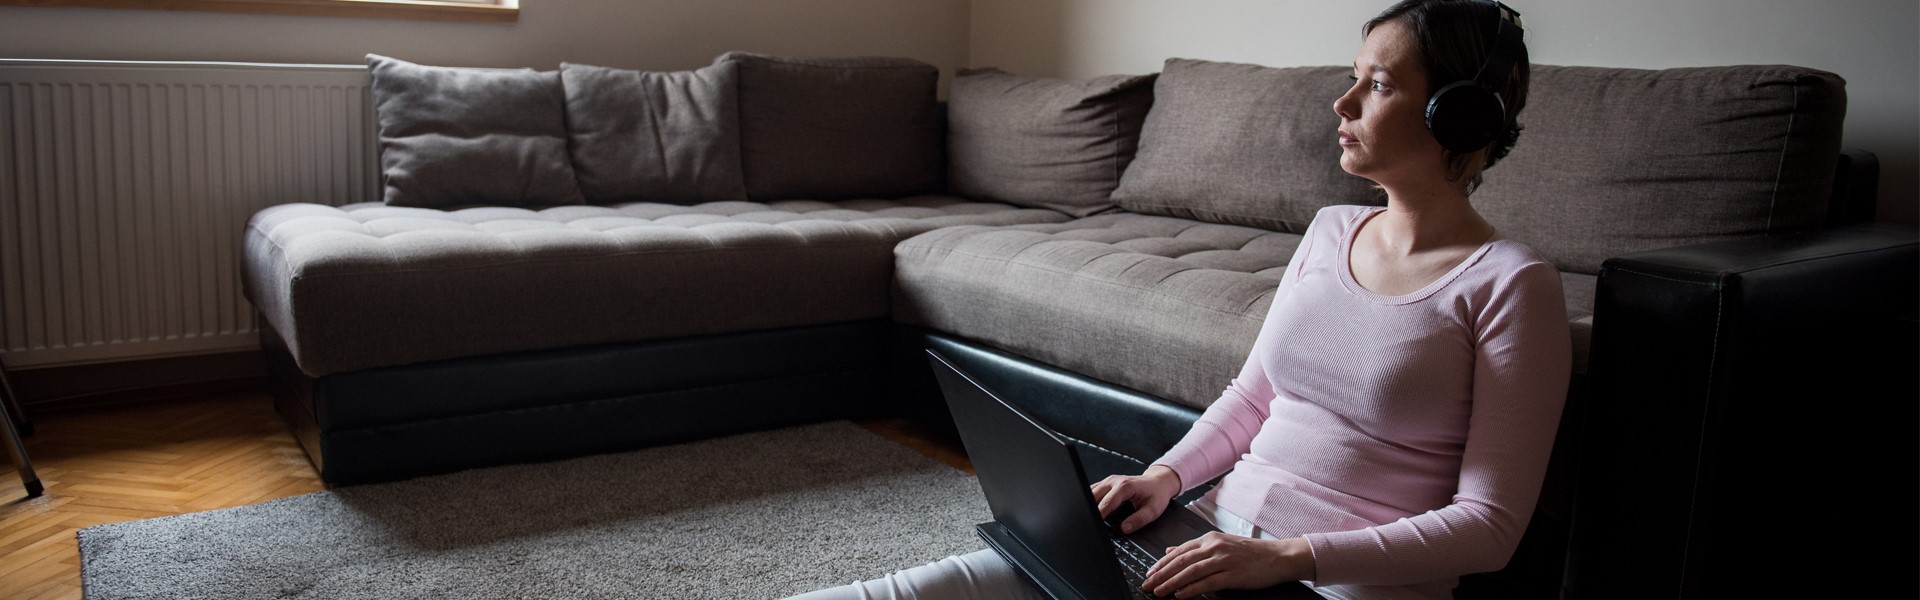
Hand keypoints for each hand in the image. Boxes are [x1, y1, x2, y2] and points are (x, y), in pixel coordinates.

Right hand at [1089, 465, 1182, 533]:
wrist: (1159, 481)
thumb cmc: (1156, 494)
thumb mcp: (1153, 510)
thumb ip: (1139, 520)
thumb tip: (1125, 528)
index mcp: (1125, 486)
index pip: (1107, 502)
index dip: (1099, 514)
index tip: (1093, 525)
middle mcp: (1114, 481)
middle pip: (1093, 496)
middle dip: (1089, 510)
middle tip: (1088, 524)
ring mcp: (1108, 481)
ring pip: (1090, 492)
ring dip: (1088, 504)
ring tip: (1087, 518)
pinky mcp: (1106, 483)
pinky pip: (1092, 491)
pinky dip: (1089, 500)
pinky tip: (1090, 510)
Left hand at [1141, 533, 1313, 598]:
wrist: (1278, 557)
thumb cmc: (1251, 553)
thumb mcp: (1220, 544)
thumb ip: (1195, 548)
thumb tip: (1171, 550)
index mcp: (1209, 539)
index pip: (1179, 551)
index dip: (1161, 563)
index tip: (1149, 573)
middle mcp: (1214, 547)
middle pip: (1181, 561)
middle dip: (1161, 574)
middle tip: (1147, 584)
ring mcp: (1224, 560)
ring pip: (1190, 572)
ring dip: (1171, 583)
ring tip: (1159, 592)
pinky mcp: (1233, 575)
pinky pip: (1207, 583)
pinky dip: (1192, 589)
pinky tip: (1180, 595)